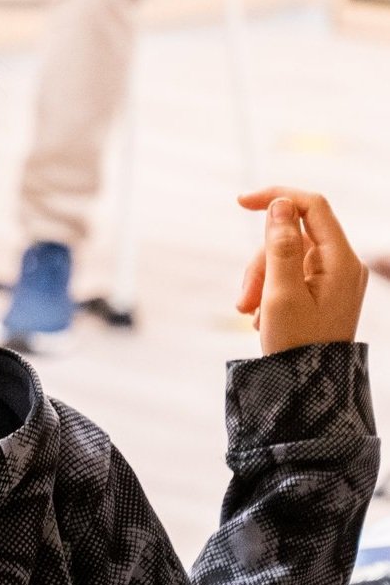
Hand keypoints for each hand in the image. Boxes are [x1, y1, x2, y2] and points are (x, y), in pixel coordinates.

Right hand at [236, 188, 368, 355]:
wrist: (311, 387)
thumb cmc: (297, 344)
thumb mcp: (280, 294)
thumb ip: (280, 246)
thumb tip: (280, 204)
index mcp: (341, 261)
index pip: (312, 206)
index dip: (277, 197)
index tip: (240, 202)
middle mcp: (343, 264)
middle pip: (292, 237)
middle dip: (260, 262)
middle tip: (243, 300)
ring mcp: (334, 279)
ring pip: (286, 257)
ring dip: (259, 281)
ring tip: (248, 314)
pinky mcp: (323, 292)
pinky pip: (290, 276)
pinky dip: (269, 291)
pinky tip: (262, 318)